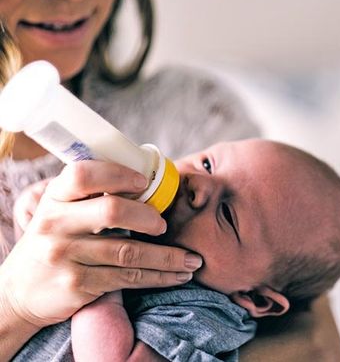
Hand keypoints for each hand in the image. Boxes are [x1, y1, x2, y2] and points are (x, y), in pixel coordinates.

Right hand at [0, 160, 201, 328]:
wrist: (19, 292)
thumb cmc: (54, 241)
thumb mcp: (60, 212)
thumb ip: (90, 196)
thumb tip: (144, 178)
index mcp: (55, 198)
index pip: (84, 174)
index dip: (118, 175)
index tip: (144, 183)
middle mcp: (55, 224)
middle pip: (112, 211)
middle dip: (149, 217)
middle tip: (164, 225)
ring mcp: (65, 256)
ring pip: (128, 252)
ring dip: (168, 256)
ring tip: (192, 258)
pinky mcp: (77, 284)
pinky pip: (128, 278)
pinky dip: (159, 277)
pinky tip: (178, 274)